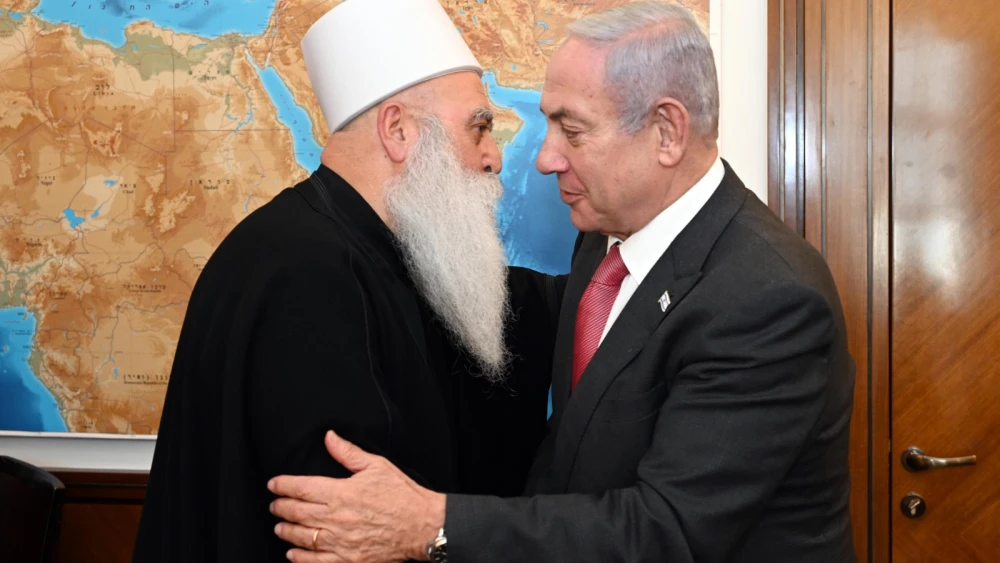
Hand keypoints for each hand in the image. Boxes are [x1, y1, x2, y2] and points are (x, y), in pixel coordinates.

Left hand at [268, 431, 445, 562]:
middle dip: (281, 508)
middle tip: (274, 505)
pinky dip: (300, 558)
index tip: (273, 484)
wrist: (422, 525)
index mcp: (341, 493)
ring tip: (279, 527)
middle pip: (297, 513)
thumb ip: (348, 453)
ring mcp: (341, 542)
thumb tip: (329, 437)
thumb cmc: (402, 494)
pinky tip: (293, 553)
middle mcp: (337, 518)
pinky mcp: (349, 559)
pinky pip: (317, 562)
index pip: (302, 488)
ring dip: (286, 532)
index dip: (283, 485)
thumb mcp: (377, 466)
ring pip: (303, 537)